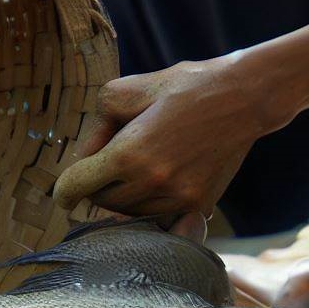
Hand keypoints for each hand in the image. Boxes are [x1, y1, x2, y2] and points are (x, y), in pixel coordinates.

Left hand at [54, 54, 283, 216]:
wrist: (245, 97)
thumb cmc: (184, 87)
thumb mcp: (129, 90)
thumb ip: (97, 124)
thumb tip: (84, 158)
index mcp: (128, 153)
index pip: (76, 186)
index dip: (64, 191)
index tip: (63, 196)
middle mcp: (150, 182)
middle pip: (102, 203)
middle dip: (99, 187)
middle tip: (111, 167)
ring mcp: (175, 198)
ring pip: (130, 214)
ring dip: (125, 198)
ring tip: (141, 170)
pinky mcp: (196, 206)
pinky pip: (159, 219)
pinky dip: (151, 208)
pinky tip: (158, 188)